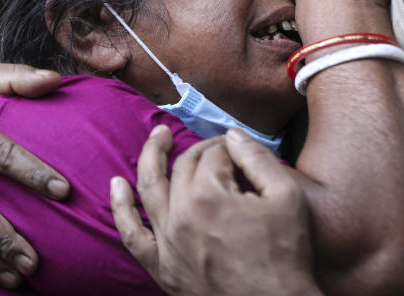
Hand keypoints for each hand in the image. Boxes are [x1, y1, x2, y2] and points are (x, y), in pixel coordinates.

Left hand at [111, 127, 321, 295]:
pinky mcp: (162, 268)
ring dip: (150, 157)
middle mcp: (180, 215)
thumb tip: (232, 135)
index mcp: (209, 195)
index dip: (230, 147)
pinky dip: (121, 208)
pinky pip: (131, 235)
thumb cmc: (285, 255)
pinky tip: (116, 185)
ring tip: (157, 136)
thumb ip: (258, 157)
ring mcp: (167, 243)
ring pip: (150, 189)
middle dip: (202, 150)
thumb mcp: (287, 196)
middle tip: (219, 147)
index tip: (243, 150)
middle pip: (184, 166)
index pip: (214, 155)